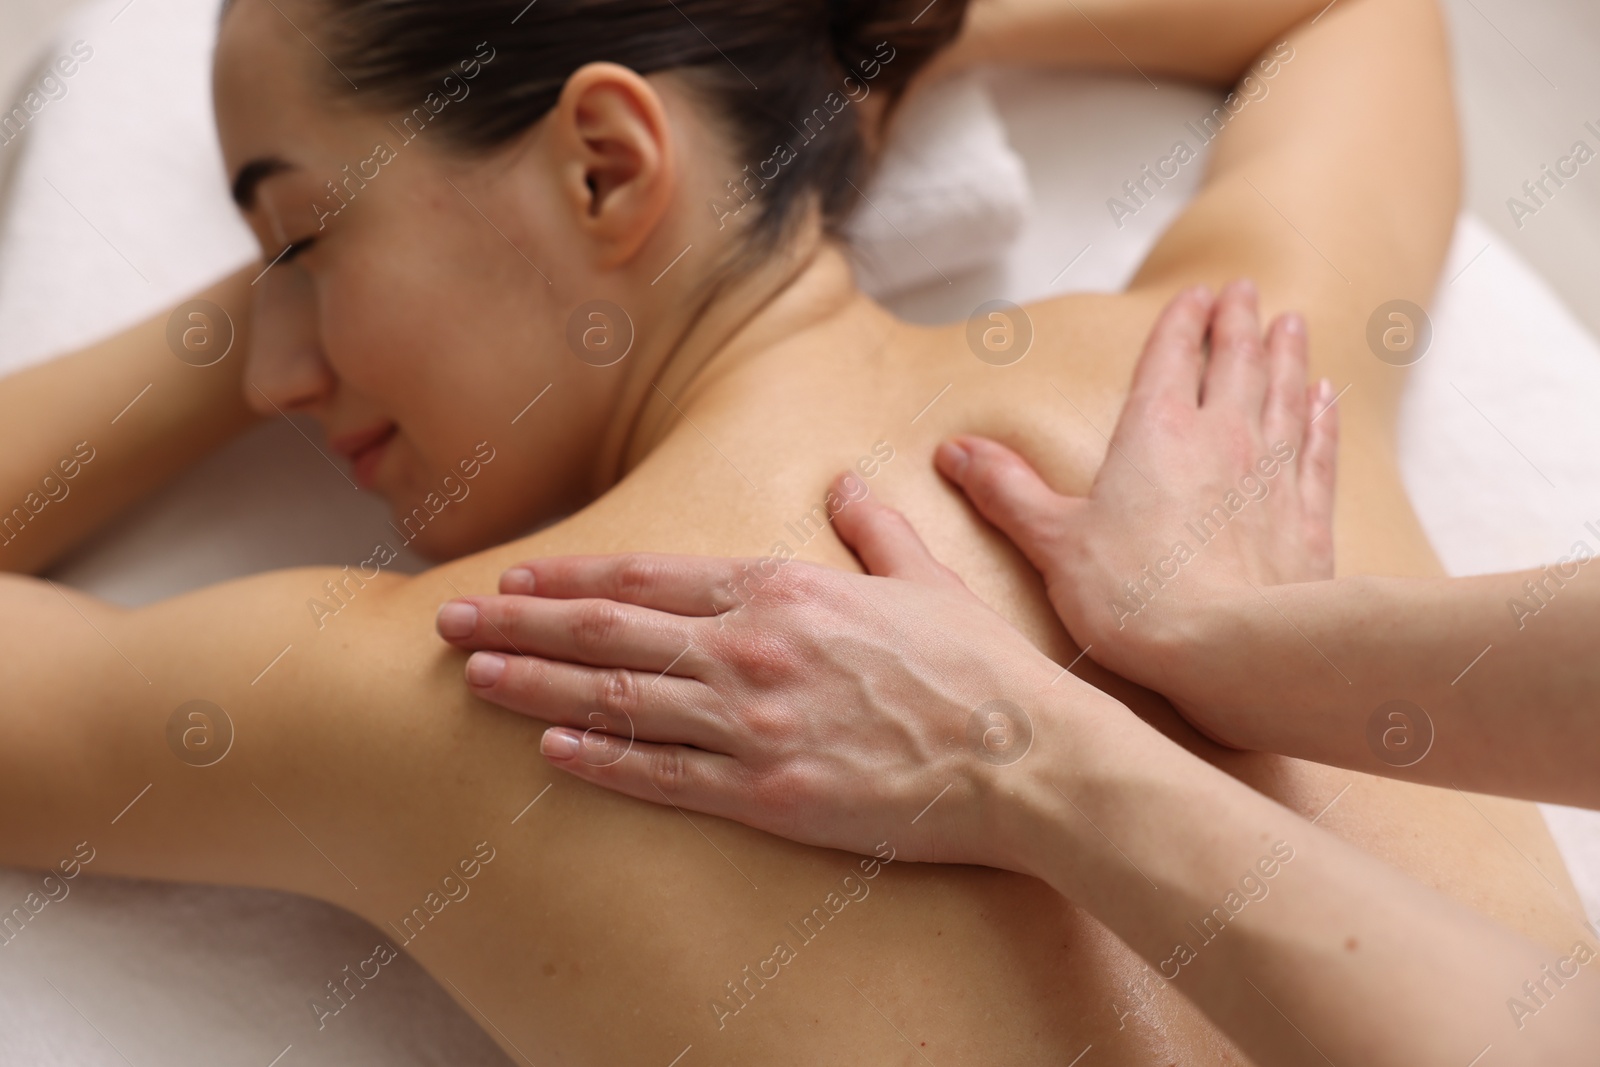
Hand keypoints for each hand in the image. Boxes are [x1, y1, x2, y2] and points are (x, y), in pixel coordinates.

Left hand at [434, 478, 1124, 869]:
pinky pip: (661, 774)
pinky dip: (598, 758)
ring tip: (471, 677)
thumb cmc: (977, 665)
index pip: (649, 574)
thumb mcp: (923, 576)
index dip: (571, 575)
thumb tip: (847, 484)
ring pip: (616, 696)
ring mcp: (751, 723)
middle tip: (450, 622)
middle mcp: (750, 648)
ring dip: (533, 684)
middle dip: (520, 622)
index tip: (516, 575)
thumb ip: (872, 527)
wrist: (1023, 755)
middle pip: (609, 628)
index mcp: (783, 588)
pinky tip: (548, 747)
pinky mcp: (764, 793)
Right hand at [932, 281, 1337, 732]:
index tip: (1195, 293)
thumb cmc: (1133, 597)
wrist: (1230, 650)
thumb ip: (1006, 491)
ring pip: (1284, 395)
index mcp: (1154, 432)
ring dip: (1288, 355)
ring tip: (1292, 323)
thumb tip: (953, 450)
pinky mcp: (1306, 517)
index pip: (1170, 357)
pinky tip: (1326, 398)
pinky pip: (1317, 451)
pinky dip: (1322, 419)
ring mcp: (1270, 474)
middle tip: (1244, 290)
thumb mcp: (1051, 541)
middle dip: (1237, 323)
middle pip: (1235, 363)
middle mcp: (1220, 437)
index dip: (1182, 322)